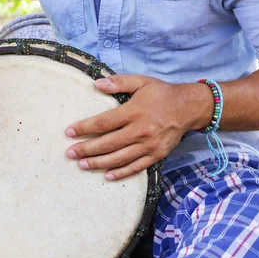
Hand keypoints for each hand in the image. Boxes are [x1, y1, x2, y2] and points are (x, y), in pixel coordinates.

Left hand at [65, 75, 211, 180]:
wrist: (189, 108)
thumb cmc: (162, 93)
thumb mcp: (141, 81)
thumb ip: (119, 82)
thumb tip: (97, 84)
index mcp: (134, 112)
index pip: (103, 123)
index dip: (84, 128)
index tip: (69, 132)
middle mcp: (140, 130)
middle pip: (107, 144)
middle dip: (86, 149)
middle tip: (69, 153)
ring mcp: (149, 145)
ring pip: (119, 158)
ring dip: (98, 163)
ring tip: (82, 165)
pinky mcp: (156, 155)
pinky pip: (136, 167)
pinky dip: (121, 173)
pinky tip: (106, 175)